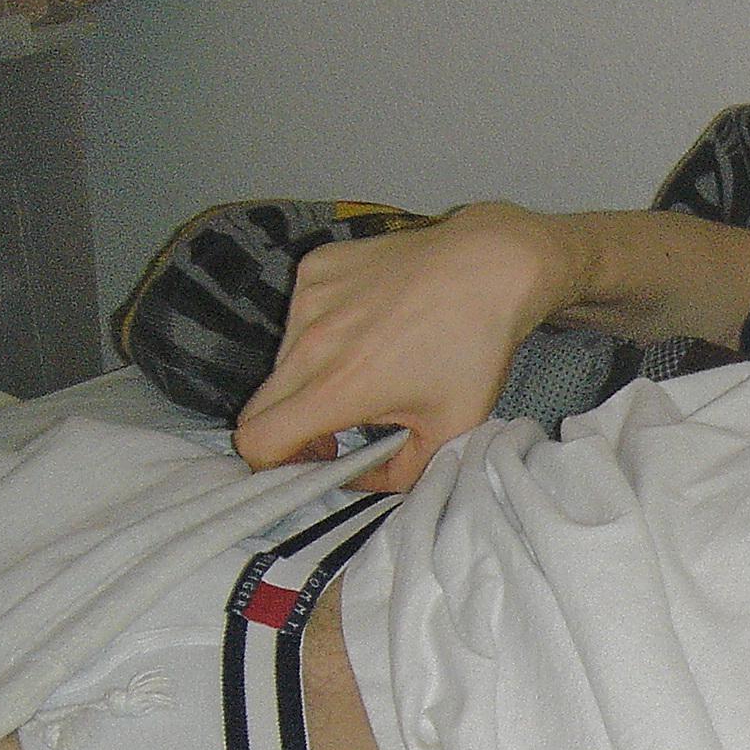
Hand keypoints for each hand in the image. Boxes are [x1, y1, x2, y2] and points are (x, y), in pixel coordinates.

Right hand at [233, 202, 578, 491]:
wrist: (491, 266)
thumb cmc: (475, 349)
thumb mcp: (448, 429)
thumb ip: (397, 474)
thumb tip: (358, 483)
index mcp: (338, 386)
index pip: (257, 440)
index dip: (273, 465)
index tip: (310, 464)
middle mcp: (310, 340)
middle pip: (260, 406)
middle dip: (290, 431)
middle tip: (336, 432)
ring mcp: (309, 297)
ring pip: (282, 361)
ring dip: (308, 381)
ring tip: (364, 374)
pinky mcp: (316, 268)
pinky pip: (299, 316)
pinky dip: (322, 335)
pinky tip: (369, 327)